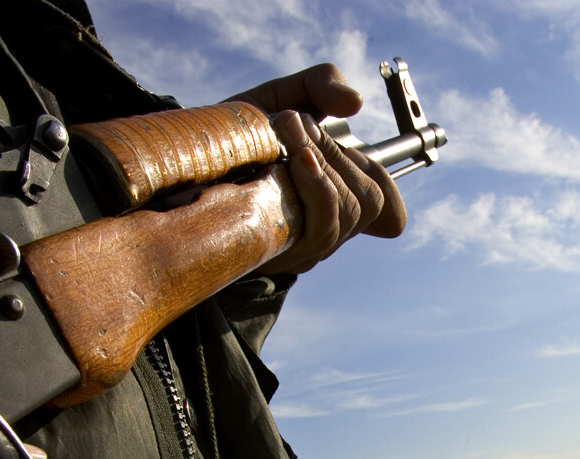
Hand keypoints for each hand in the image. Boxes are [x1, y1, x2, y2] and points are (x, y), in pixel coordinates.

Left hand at [227, 63, 406, 273]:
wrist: (188, 156)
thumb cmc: (243, 130)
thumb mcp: (287, 94)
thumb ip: (323, 84)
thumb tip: (354, 103)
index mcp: (338, 194)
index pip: (387, 215)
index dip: (391, 196)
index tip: (365, 157)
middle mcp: (326, 226)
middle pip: (367, 203)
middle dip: (338, 155)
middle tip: (297, 124)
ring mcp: (304, 245)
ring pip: (343, 215)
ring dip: (321, 165)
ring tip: (289, 133)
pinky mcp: (278, 253)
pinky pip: (315, 228)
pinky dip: (310, 186)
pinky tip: (288, 161)